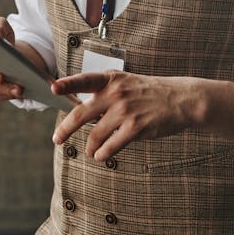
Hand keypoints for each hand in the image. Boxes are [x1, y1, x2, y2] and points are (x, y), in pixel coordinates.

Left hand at [50, 71, 196, 160]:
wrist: (180, 99)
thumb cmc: (150, 92)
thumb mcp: (127, 83)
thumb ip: (105, 93)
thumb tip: (83, 112)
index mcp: (112, 79)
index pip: (85, 80)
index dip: (68, 84)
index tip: (53, 87)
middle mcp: (116, 93)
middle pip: (82, 113)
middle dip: (65, 129)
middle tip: (57, 138)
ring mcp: (125, 110)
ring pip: (95, 135)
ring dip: (90, 147)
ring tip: (91, 151)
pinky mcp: (135, 127)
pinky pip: (110, 146)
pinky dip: (103, 153)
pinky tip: (102, 154)